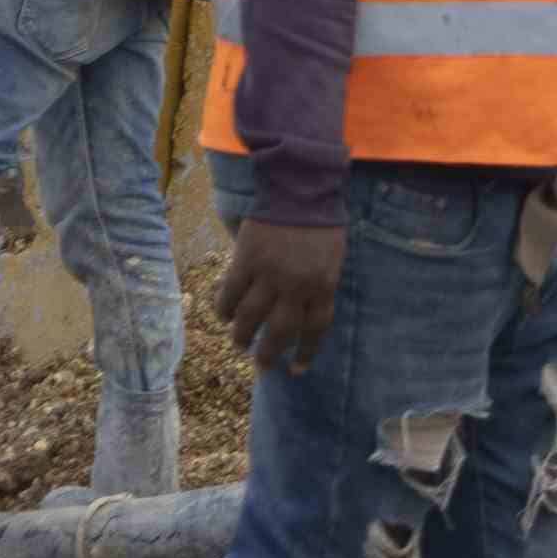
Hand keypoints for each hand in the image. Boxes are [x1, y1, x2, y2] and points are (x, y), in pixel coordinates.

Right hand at [216, 215, 350, 375]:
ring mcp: (269, 274)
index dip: (305, 353)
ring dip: (242, 336)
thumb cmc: (321, 221)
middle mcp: (296, 286)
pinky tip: (223, 316)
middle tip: (261, 366)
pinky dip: (224, 309)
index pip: (315, 330)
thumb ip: (319, 285)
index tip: (296, 370)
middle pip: (280, 332)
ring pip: (250, 318)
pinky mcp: (245, 261)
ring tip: (239, 344)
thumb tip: (303, 312)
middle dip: (269, 354)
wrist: (299, 187)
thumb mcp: (332, 258)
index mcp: (323, 285)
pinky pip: (230, 294)